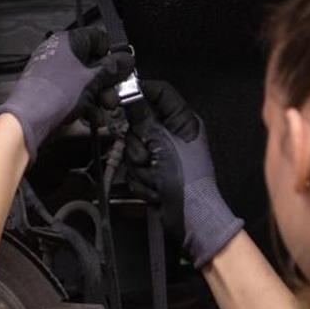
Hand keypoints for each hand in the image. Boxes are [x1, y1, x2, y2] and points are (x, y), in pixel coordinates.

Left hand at [0, 27, 133, 161]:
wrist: (28, 121)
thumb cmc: (55, 94)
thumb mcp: (93, 80)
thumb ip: (113, 69)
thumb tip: (128, 60)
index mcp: (68, 42)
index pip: (98, 38)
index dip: (113, 53)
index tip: (122, 69)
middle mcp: (59, 54)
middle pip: (93, 64)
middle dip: (107, 83)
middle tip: (113, 96)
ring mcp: (53, 74)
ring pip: (85, 82)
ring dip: (98, 98)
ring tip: (104, 111)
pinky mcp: (51, 93)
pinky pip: (74, 95)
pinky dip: (85, 105)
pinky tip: (91, 118)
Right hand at [126, 81, 243, 268]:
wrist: (191, 217)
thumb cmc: (185, 176)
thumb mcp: (162, 141)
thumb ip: (142, 116)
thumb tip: (128, 92)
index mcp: (183, 120)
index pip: (159, 92)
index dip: (140, 91)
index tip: (119, 97)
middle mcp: (172, 133)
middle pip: (139, 123)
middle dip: (137, 143)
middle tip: (146, 155)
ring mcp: (162, 154)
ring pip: (133, 148)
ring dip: (139, 166)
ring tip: (154, 178)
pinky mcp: (154, 174)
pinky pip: (135, 169)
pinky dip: (141, 182)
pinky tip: (154, 191)